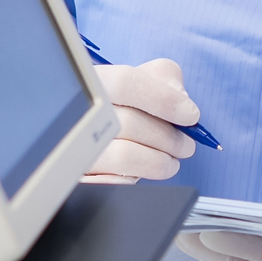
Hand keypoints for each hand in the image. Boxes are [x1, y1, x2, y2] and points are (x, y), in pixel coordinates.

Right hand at [84, 58, 201, 183]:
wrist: (88, 139)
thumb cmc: (124, 107)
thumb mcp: (143, 81)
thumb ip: (163, 77)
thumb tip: (179, 98)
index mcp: (92, 81)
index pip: (125, 82)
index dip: (164, 99)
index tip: (190, 115)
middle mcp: (75, 112)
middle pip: (129, 123)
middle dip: (170, 138)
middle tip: (185, 145)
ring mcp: (71, 147)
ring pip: (124, 156)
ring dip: (160, 162)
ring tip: (170, 162)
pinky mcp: (77, 178)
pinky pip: (112, 183)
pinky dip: (136, 178)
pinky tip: (141, 171)